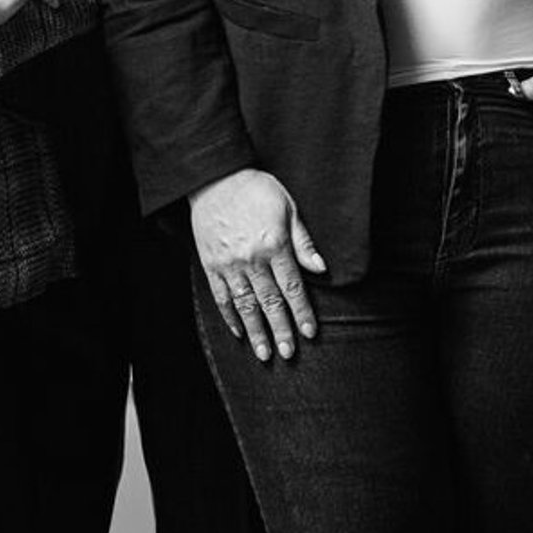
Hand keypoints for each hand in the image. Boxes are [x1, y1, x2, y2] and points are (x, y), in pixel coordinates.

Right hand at [189, 168, 326, 361]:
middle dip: (281, 331)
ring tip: (264, 354)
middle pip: (270, 302)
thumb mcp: (288, 207)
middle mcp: (251, 259)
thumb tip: (320, 268)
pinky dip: (230, 316)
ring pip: (245, 305)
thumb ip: (303, 241)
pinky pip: (222, 297)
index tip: (310, 333)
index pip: (292, 288)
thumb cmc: (257, 190)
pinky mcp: (212, 265)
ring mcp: (229, 264)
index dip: (302, 312)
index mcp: (274, 245)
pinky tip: (240, 332)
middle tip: (289, 354)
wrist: (216, 179)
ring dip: (256, 331)